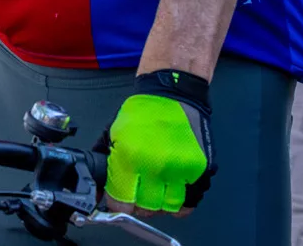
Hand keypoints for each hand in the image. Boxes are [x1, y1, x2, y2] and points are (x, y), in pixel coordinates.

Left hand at [99, 69, 214, 217]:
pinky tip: (172, 190)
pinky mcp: (201, 171)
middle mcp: (157, 167)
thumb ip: (107, 163)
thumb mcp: (113, 132)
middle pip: (146, 208)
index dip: (117, 204)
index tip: (117, 201)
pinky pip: (191, 201)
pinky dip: (181, 201)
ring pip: (169, 208)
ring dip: (160, 205)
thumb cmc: (143, 112)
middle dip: (139, 205)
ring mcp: (182, 170)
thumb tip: (101, 190)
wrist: (173, 94)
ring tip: (155, 192)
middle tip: (137, 195)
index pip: (122, 200)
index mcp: (130, 157)